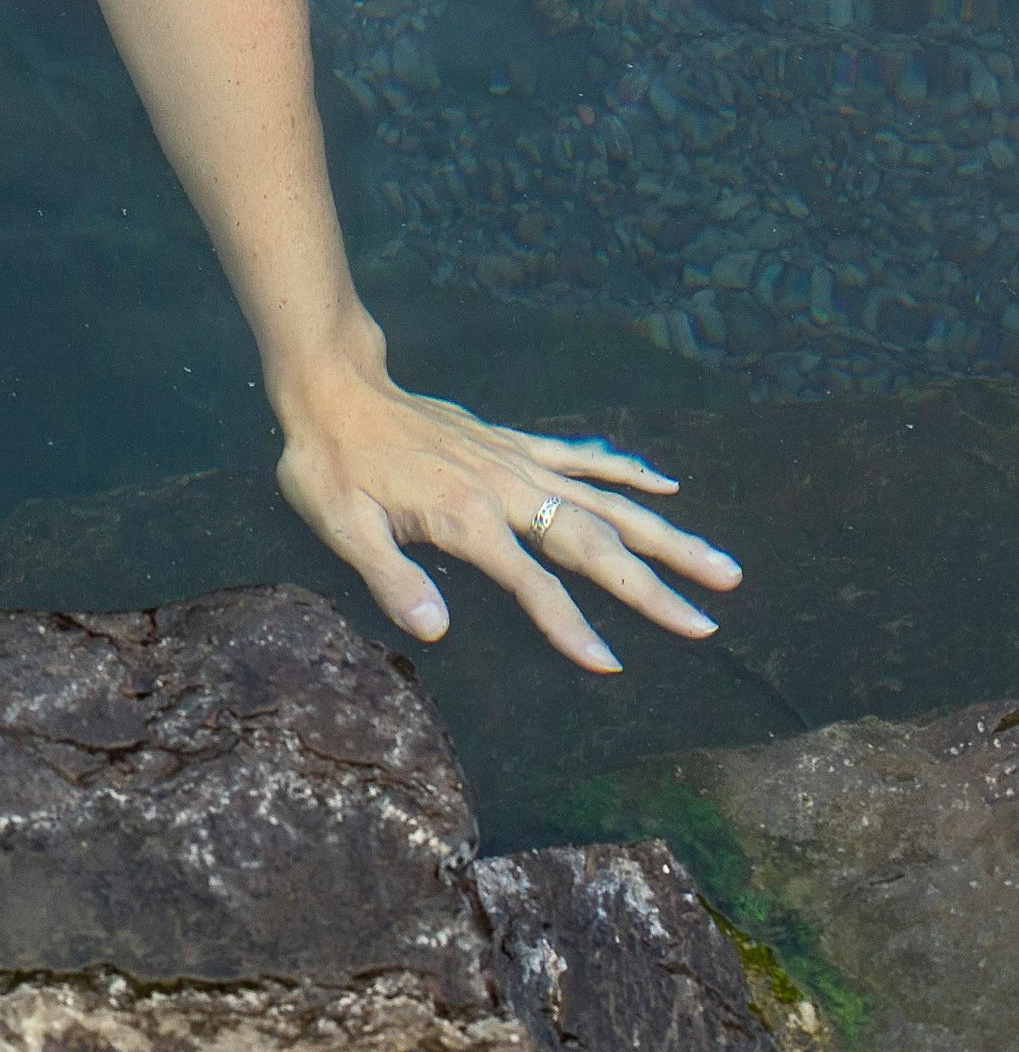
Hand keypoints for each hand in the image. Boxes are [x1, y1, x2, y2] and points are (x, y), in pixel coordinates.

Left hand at [273, 361, 741, 673]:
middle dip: (651, 586)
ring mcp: (512, 460)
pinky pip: (578, 455)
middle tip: (708, 622)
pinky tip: (664, 481)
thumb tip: (436, 631)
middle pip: (592, 542)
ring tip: (722, 565)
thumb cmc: (329, 462)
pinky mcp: (508, 440)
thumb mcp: (340, 524)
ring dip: (663, 533)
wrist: (331, 385)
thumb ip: (390, 578)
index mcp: (465, 518)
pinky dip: (623, 469)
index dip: (569, 627)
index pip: (532, 584)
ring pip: (603, 500)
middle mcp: (502, 488)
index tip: (612, 666)